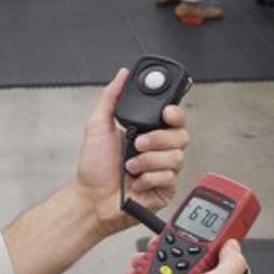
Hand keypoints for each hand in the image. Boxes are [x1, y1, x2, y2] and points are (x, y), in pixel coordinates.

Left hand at [74, 68, 191, 234]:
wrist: (91, 199)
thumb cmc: (94, 168)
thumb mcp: (98, 125)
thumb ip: (111, 97)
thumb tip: (122, 74)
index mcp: (149, 132)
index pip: (174, 117)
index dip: (175, 113)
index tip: (166, 112)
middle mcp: (160, 149)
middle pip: (182, 135)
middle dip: (157, 139)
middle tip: (136, 144)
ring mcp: (164, 169)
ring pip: (177, 157)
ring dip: (149, 161)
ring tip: (130, 167)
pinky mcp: (166, 189)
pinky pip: (170, 178)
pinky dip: (149, 179)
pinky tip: (136, 182)